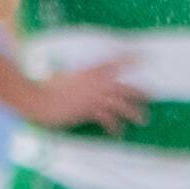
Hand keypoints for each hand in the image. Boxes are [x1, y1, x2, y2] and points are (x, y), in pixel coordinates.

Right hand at [14, 55, 138, 131]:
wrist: (38, 98)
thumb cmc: (44, 86)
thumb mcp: (60, 77)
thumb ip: (70, 79)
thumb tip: (66, 79)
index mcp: (89, 72)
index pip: (113, 63)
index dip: (129, 59)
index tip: (141, 56)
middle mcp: (96, 84)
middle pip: (123, 87)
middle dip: (139, 92)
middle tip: (151, 95)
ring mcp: (93, 99)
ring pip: (120, 105)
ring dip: (133, 112)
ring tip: (143, 119)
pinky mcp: (88, 112)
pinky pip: (106, 119)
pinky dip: (114, 127)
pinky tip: (118, 132)